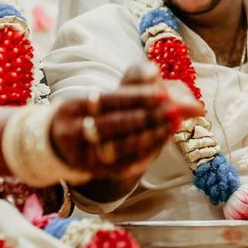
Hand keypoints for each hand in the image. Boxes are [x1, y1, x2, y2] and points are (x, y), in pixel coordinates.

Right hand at [49, 62, 201, 181]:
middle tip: (174, 111)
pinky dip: (146, 151)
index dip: (135, 96)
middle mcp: (73, 131)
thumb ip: (142, 79)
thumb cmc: (104, 109)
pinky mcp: (96, 171)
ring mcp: (83, 155)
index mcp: (73, 107)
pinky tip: (164, 139)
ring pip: (120, 146)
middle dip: (147, 117)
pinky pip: (124, 162)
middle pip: (113, 124)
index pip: (107, 100)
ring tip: (174, 123)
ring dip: (151, 135)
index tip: (162, 93)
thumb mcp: (116, 90)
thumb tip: (161, 76)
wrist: (74, 144)